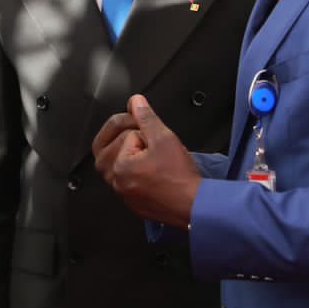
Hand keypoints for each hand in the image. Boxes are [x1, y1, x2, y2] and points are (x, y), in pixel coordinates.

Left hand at [93, 95, 200, 227]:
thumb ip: (146, 118)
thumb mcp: (164, 138)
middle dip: (132, 140)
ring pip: (118, 162)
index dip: (144, 133)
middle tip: (151, 144)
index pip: (126, 135)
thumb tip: (135, 102)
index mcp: (119, 167)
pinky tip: (152, 170)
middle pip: (114, 147)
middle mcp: (116, 182)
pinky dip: (136, 170)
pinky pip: (127, 178)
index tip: (158, 140)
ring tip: (151, 155)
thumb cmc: (180, 178)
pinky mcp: (132, 201)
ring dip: (131, 154)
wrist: (194, 205)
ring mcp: (123, 193)